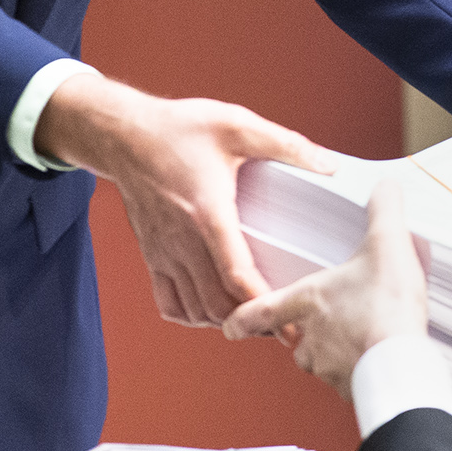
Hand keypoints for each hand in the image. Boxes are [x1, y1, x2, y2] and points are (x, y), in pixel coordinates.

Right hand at [35, 71, 340, 327]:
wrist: (123, 135)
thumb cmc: (178, 129)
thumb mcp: (236, 125)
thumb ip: (285, 144)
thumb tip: (328, 164)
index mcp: (207, 212)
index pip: (236, 275)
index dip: (265, 305)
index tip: (290, 325)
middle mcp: (182, 241)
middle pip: (217, 304)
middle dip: (251, 320)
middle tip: (284, 322)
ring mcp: (164, 252)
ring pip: (195, 309)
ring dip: (225, 319)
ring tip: (256, 316)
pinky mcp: (153, 255)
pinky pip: (170, 302)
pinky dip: (193, 315)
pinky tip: (213, 307)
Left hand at [223, 178, 428, 397]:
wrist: (403, 363)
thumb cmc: (386, 308)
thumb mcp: (387, 245)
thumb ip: (383, 210)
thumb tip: (385, 186)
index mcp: (307, 301)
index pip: (259, 311)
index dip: (243, 318)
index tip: (230, 325)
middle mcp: (310, 338)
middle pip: (294, 338)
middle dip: (306, 331)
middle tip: (326, 320)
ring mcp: (328, 367)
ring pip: (320, 361)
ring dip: (333, 352)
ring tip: (357, 338)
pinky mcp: (350, 388)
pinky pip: (347, 380)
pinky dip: (356, 370)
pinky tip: (376, 358)